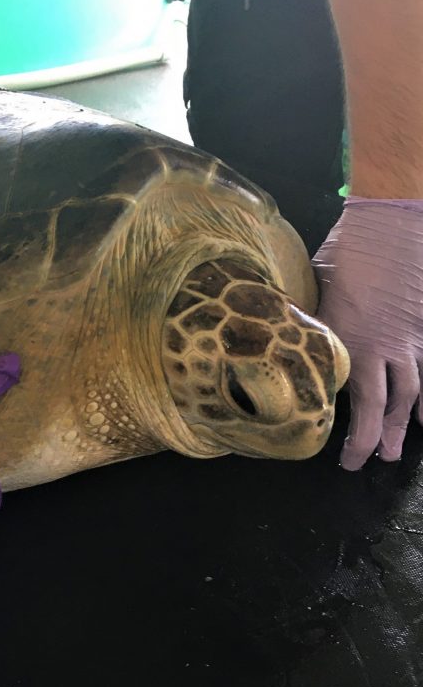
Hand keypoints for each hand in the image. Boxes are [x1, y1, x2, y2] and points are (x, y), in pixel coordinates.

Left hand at [312, 198, 422, 469]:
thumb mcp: (310, 285)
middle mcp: (379, 350)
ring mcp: (410, 341)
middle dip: (374, 439)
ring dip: (401, 426)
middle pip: (381, 407)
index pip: (343, 398)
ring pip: (410, 395)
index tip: (338, 452)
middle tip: (370, 463)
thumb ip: (303, 316)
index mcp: (344, 343)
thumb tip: (277, 326)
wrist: (393, 223)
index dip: (346, 431)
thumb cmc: (346, 252)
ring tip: (396, 451)